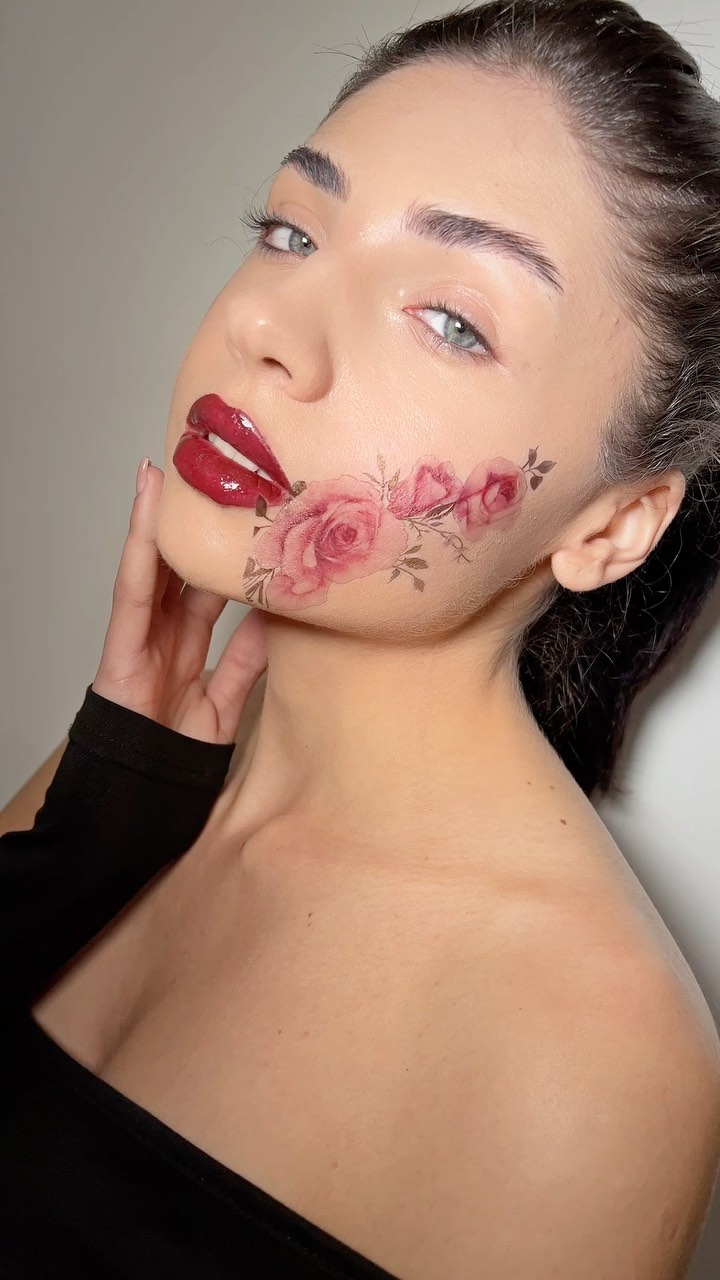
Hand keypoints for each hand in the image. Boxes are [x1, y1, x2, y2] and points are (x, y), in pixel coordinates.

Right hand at [91, 458, 267, 744]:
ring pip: (154, 566)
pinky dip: (140, 547)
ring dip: (159, 517)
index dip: (224, 548)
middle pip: (181, 566)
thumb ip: (245, 660)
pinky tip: (148, 509)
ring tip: (170, 469)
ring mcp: (139, 636)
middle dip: (192, 524)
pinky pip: (132, 590)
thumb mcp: (226, 701)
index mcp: (187, 644)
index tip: (250, 510)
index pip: (208, 584)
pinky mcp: (120, 647)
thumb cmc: (175, 758)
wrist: (140, 803)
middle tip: (216, 473)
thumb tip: (278, 620)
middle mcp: (162, 633)